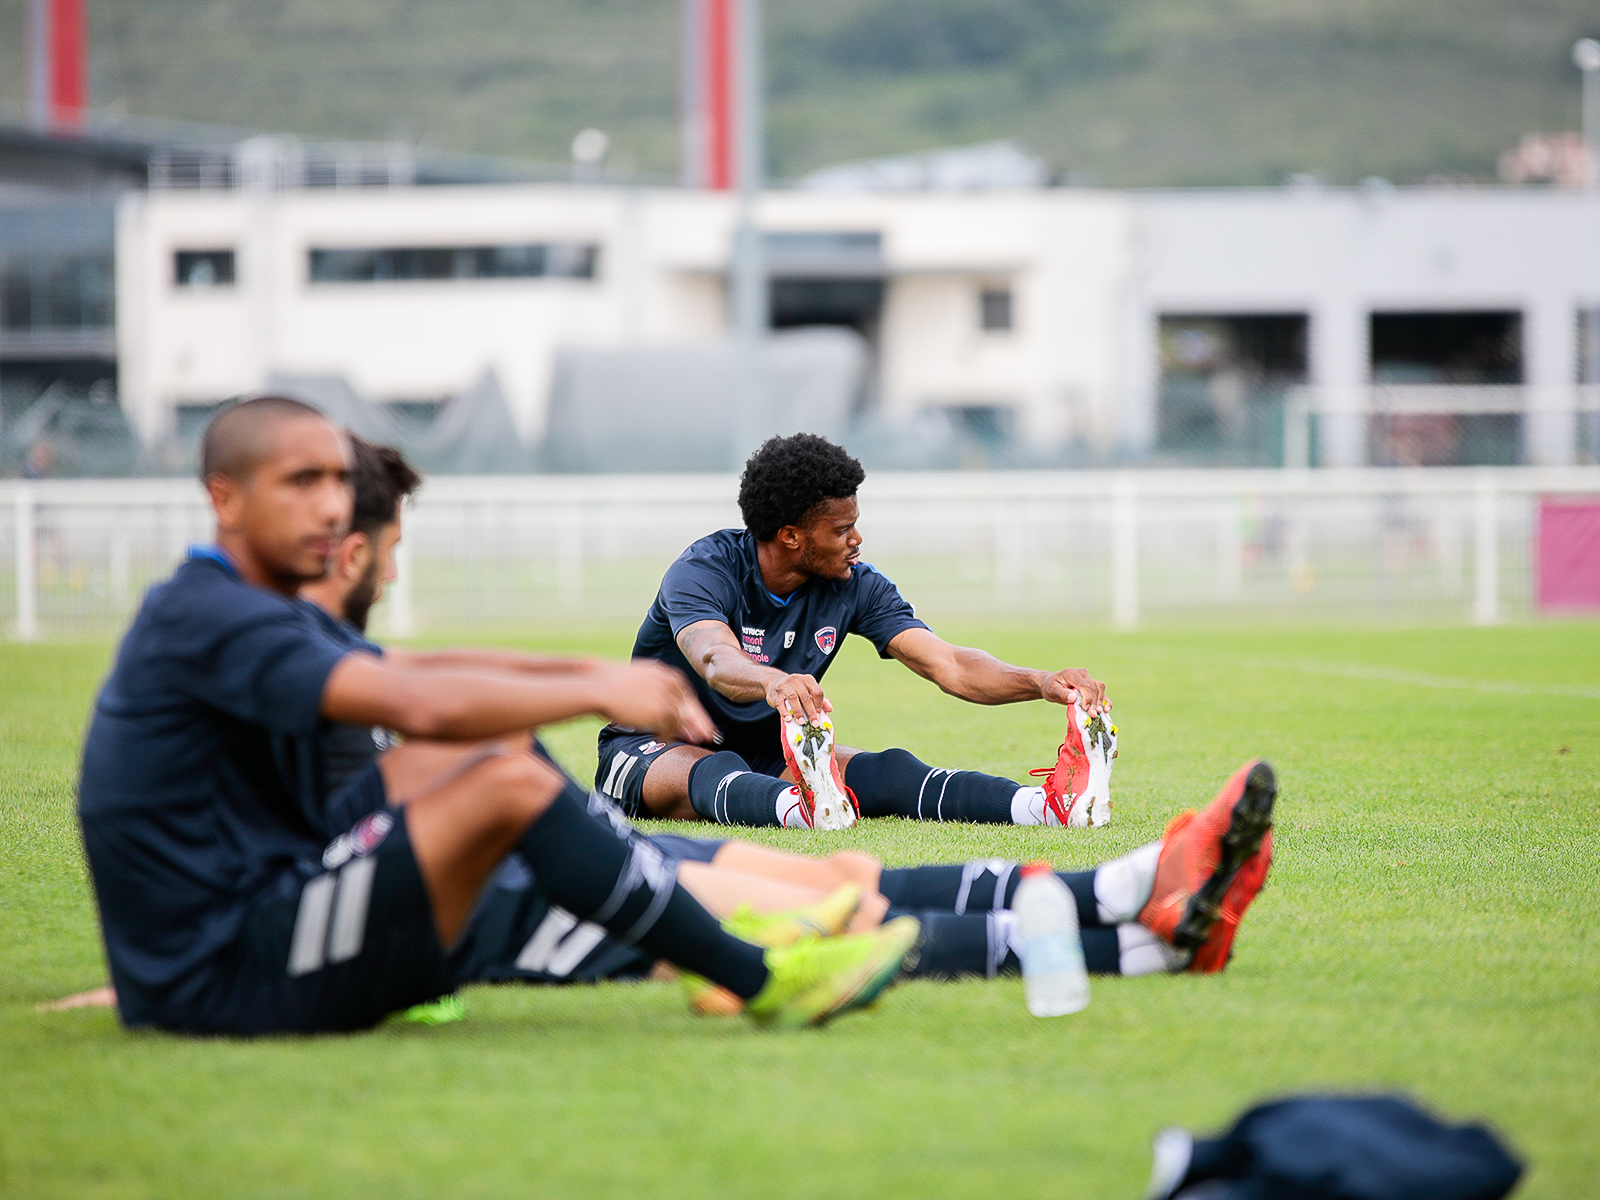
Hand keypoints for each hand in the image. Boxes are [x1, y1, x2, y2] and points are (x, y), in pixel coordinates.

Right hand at [601, 661, 718, 743]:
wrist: (600, 689)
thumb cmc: (610, 683)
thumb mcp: (636, 677)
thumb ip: (652, 685)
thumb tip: (657, 700)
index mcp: (664, 673)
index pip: (684, 691)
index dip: (692, 707)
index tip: (698, 718)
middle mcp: (669, 683)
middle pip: (689, 705)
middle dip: (700, 721)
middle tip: (711, 734)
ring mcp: (666, 698)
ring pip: (681, 718)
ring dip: (687, 731)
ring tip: (694, 741)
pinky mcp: (661, 712)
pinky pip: (670, 728)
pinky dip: (668, 736)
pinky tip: (664, 740)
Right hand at [764, 673, 830, 723]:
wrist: (774, 682)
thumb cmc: (795, 689)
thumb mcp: (807, 691)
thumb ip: (819, 699)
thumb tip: (830, 709)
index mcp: (807, 679)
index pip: (817, 691)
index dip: (819, 704)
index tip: (819, 716)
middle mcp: (796, 680)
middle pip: (805, 696)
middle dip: (810, 711)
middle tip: (814, 723)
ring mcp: (785, 685)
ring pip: (793, 698)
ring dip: (798, 711)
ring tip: (801, 722)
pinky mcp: (775, 693)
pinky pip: (780, 702)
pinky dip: (784, 711)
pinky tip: (788, 719)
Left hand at [1040, 667, 1108, 715]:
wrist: (1050, 684)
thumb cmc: (1050, 687)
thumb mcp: (1052, 690)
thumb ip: (1062, 693)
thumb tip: (1073, 698)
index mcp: (1072, 673)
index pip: (1084, 685)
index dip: (1087, 697)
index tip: (1086, 708)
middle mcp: (1082, 674)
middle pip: (1093, 688)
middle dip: (1094, 702)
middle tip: (1092, 715)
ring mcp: (1088, 678)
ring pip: (1100, 688)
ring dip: (1100, 701)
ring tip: (1099, 713)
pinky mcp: (1092, 685)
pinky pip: (1101, 691)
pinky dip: (1105, 700)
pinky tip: (1107, 709)